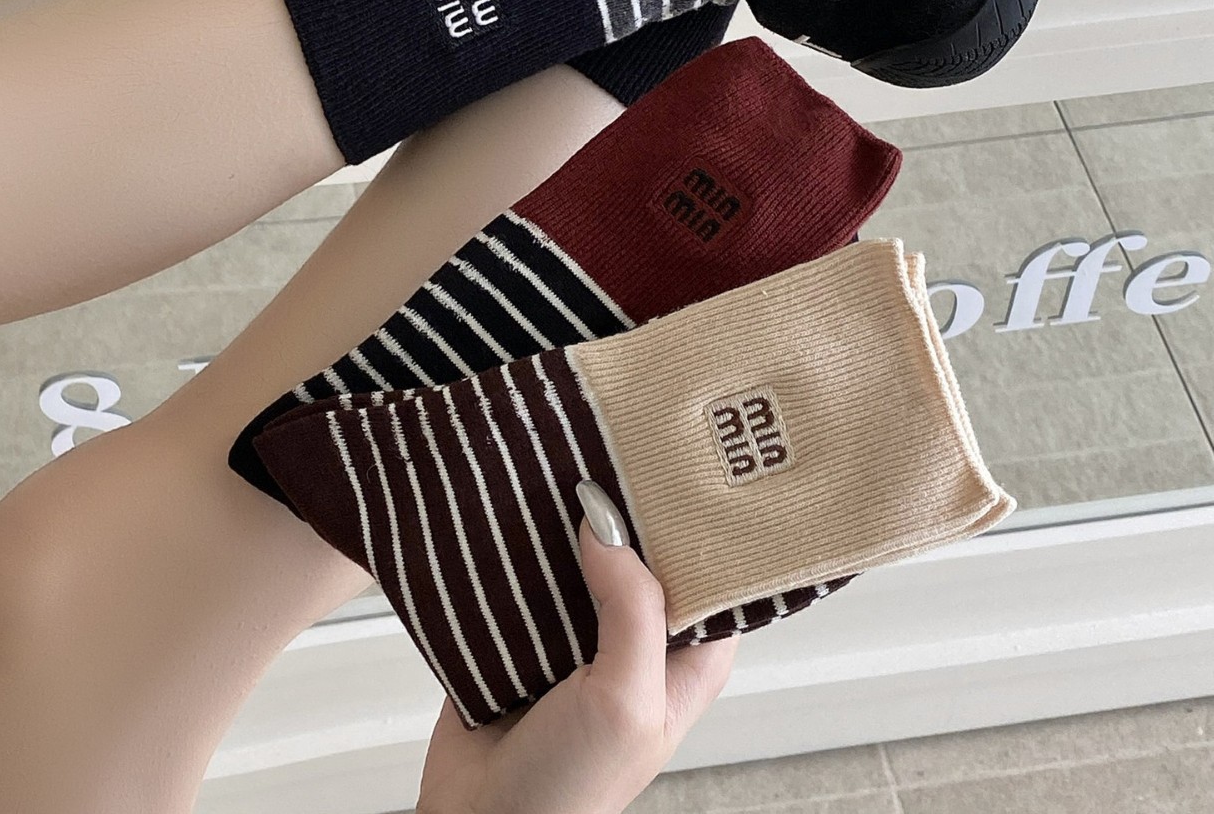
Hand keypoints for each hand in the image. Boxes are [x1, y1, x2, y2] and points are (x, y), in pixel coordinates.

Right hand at [415, 482, 737, 813]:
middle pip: (638, 551)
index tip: (682, 461)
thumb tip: (607, 523)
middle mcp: (635, 640)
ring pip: (578, 555)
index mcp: (684, 658)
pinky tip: (510, 502)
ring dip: (561, 519)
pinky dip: (515, 544)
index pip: (708, 570)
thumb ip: (632, 608)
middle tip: (610, 440)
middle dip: (621, 506)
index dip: (698, 520)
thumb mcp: (626, 700)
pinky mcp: (522, 632)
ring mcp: (576, 634)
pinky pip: (523, 572)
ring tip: (558, 453)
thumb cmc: (570, 792)